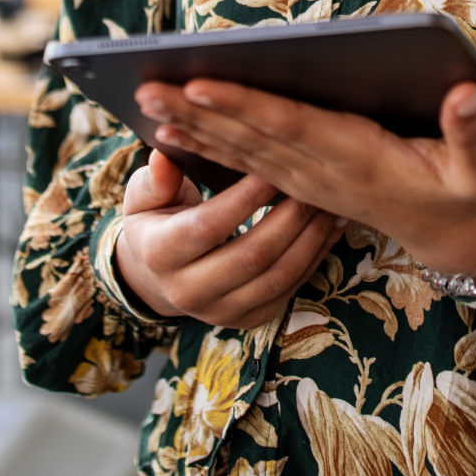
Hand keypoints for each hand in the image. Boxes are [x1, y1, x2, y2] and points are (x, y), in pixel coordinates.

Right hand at [111, 147, 341, 327]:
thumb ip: (157, 178)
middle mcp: (187, 291)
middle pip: (251, 256)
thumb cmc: (155, 221)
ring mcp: (220, 312)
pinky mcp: (247, 319)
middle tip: (313, 183)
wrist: (156, 276)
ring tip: (329, 204)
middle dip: (289, 217)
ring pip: (276, 277)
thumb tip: (163, 156)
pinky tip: (331, 228)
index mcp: (160, 254)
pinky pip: (288, 289)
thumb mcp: (144, 197)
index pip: (208, 226)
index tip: (273, 166)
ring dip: (310, 239)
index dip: (245, 198)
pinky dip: (315, 257)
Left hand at [138, 79, 475, 281]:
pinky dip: (209, 148)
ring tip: (148, 104)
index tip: (201, 84)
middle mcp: (322, 172)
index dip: (245, 106)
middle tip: (148, 86)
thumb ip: (470, 130)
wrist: (452, 238)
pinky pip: (247, 164)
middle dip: (197, 113)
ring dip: (193, 129)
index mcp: (357, 158)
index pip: (290, 127)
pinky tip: (174, 133)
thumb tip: (467, 92)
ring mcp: (308, 181)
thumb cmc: (466, 193)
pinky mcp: (303, 184)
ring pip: (241, 152)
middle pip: (250, 138)